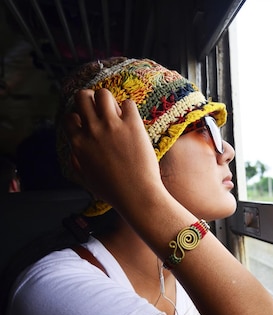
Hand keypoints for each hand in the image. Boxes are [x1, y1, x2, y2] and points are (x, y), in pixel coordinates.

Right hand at [64, 88, 164, 210]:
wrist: (137, 196)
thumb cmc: (114, 192)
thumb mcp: (86, 180)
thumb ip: (77, 163)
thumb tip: (74, 153)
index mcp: (78, 144)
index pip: (70, 117)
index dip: (80, 118)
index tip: (91, 125)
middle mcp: (92, 130)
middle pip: (82, 96)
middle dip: (91, 99)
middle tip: (103, 110)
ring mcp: (112, 126)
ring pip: (104, 93)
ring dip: (110, 99)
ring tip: (118, 112)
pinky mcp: (132, 125)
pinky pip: (128, 103)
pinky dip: (130, 109)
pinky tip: (133, 121)